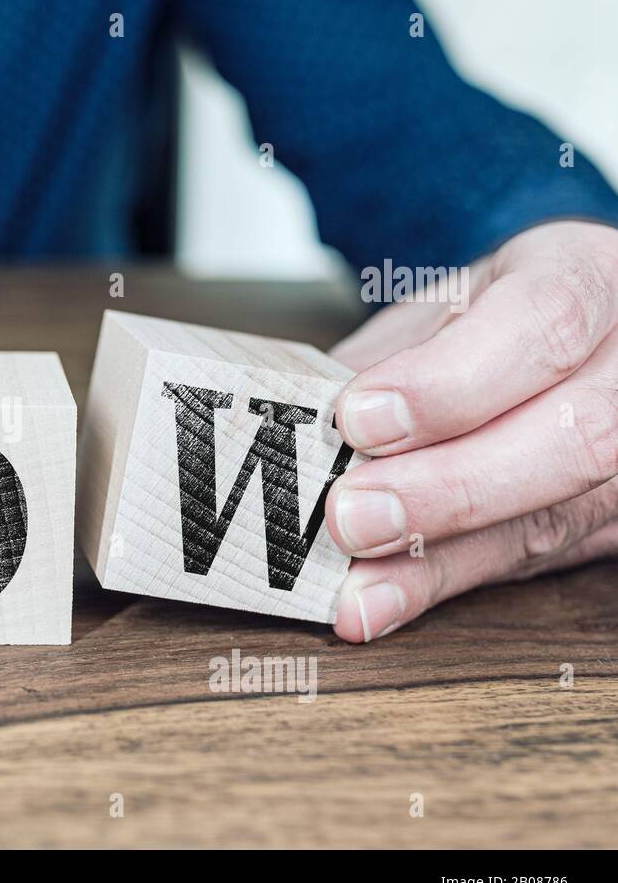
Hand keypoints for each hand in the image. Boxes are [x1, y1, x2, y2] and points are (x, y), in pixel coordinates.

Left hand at [327, 220, 617, 641]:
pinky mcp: (612, 521)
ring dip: (439, 560)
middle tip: (351, 515)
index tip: (358, 418)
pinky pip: (532, 563)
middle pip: (574, 437)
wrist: (571, 339)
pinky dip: (440, 586)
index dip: (449, 383)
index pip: (544, 325)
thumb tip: (296, 413)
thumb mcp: (443, 303)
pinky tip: (380, 604)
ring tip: (355, 588)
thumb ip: (387, 355)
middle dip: (449, 487)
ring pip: (558, 515)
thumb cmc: (491, 319)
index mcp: (588, 278)